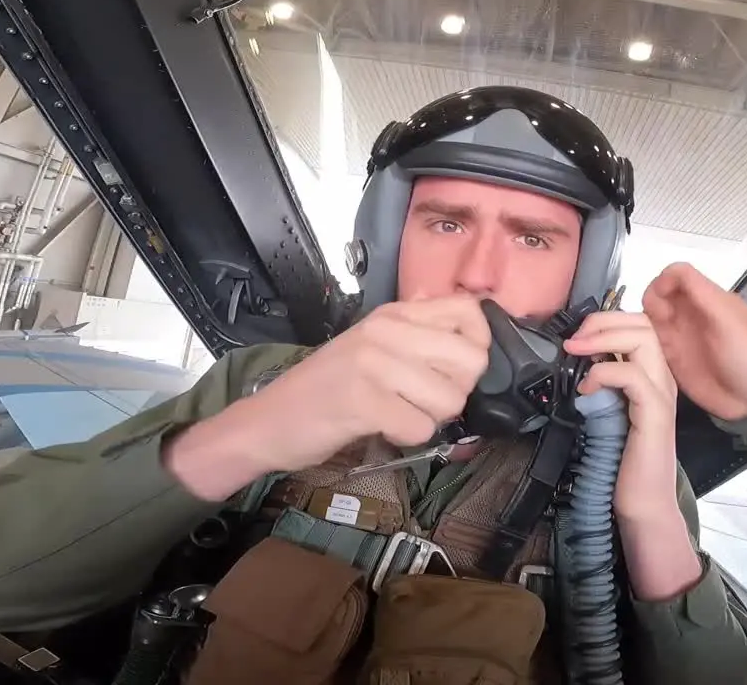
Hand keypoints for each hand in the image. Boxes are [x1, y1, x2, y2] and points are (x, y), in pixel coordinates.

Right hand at [243, 296, 490, 471]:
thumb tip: (468, 312)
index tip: (457, 369)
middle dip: (457, 392)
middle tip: (424, 401)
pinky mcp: (363, 401)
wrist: (266, 420)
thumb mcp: (370, 344)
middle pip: (470, 360)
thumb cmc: (325, 388)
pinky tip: (383, 428)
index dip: (479, 344)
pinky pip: (420, 427)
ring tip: (399, 414)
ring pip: (450, 399)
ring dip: (431, 419)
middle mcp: (386, 331)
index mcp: (393, 314)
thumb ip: (416, 328)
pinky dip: (408, 437)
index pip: (468, 310)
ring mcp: (373, 364)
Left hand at [563, 311, 678, 521]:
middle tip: (573, 339)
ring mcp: (663, 395)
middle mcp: (664, 378)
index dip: (607, 320)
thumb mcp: (609, 409)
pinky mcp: (655, 414)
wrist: (643, 502)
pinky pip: (632, 375)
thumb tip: (578, 357)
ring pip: (643, 340)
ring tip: (575, 353)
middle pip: (644, 323)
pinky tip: (586, 389)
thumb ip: (604, 382)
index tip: (577, 336)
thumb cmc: (623, 459)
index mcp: (655, 375)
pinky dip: (603, 373)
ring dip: (602, 338)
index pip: (641, 324)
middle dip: (603, 321)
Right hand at [643, 263, 746, 421]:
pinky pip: (649, 343)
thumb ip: (702, 293)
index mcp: (709, 299)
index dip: (663, 281)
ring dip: (643, 322)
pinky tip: (645, 351)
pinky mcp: (672, 359)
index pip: (677, 276)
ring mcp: (680, 336)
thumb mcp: (730, 320)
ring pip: (650, 317)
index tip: (659, 298)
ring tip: (652, 339)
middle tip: (657, 322)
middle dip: (651, 302)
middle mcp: (691, 314)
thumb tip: (670, 273)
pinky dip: (642, 342)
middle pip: (658, 294)